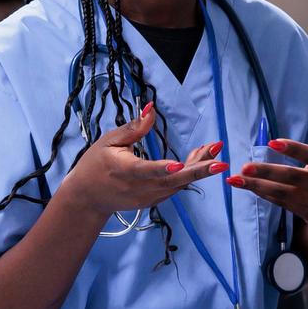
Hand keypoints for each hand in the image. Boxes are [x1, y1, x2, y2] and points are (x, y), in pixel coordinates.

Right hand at [58, 104, 226, 222]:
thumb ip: (133, 128)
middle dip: (198, 170)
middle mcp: (139, 189)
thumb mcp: (109, 141)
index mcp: (125, 171)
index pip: (146, 171)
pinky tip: (200, 158)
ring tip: (215, 149)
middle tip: (220, 161)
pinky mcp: (154, 200)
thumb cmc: (96, 164)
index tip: (179, 165)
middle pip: (172, 181)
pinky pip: (175, 187)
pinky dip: (188, 173)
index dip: (163, 169)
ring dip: (198, 168)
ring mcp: (148, 197)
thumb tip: (151, 108)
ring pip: (178, 184)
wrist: (88, 198)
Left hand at [226, 102, 307, 239]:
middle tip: (244, 167)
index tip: (273, 142)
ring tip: (235, 180)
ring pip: (280, 193)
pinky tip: (247, 187)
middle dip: (266, 173)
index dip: (293, 149)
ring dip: (256, 187)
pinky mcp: (304, 211)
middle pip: (290, 177)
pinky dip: (263, 194)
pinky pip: (280, 202)